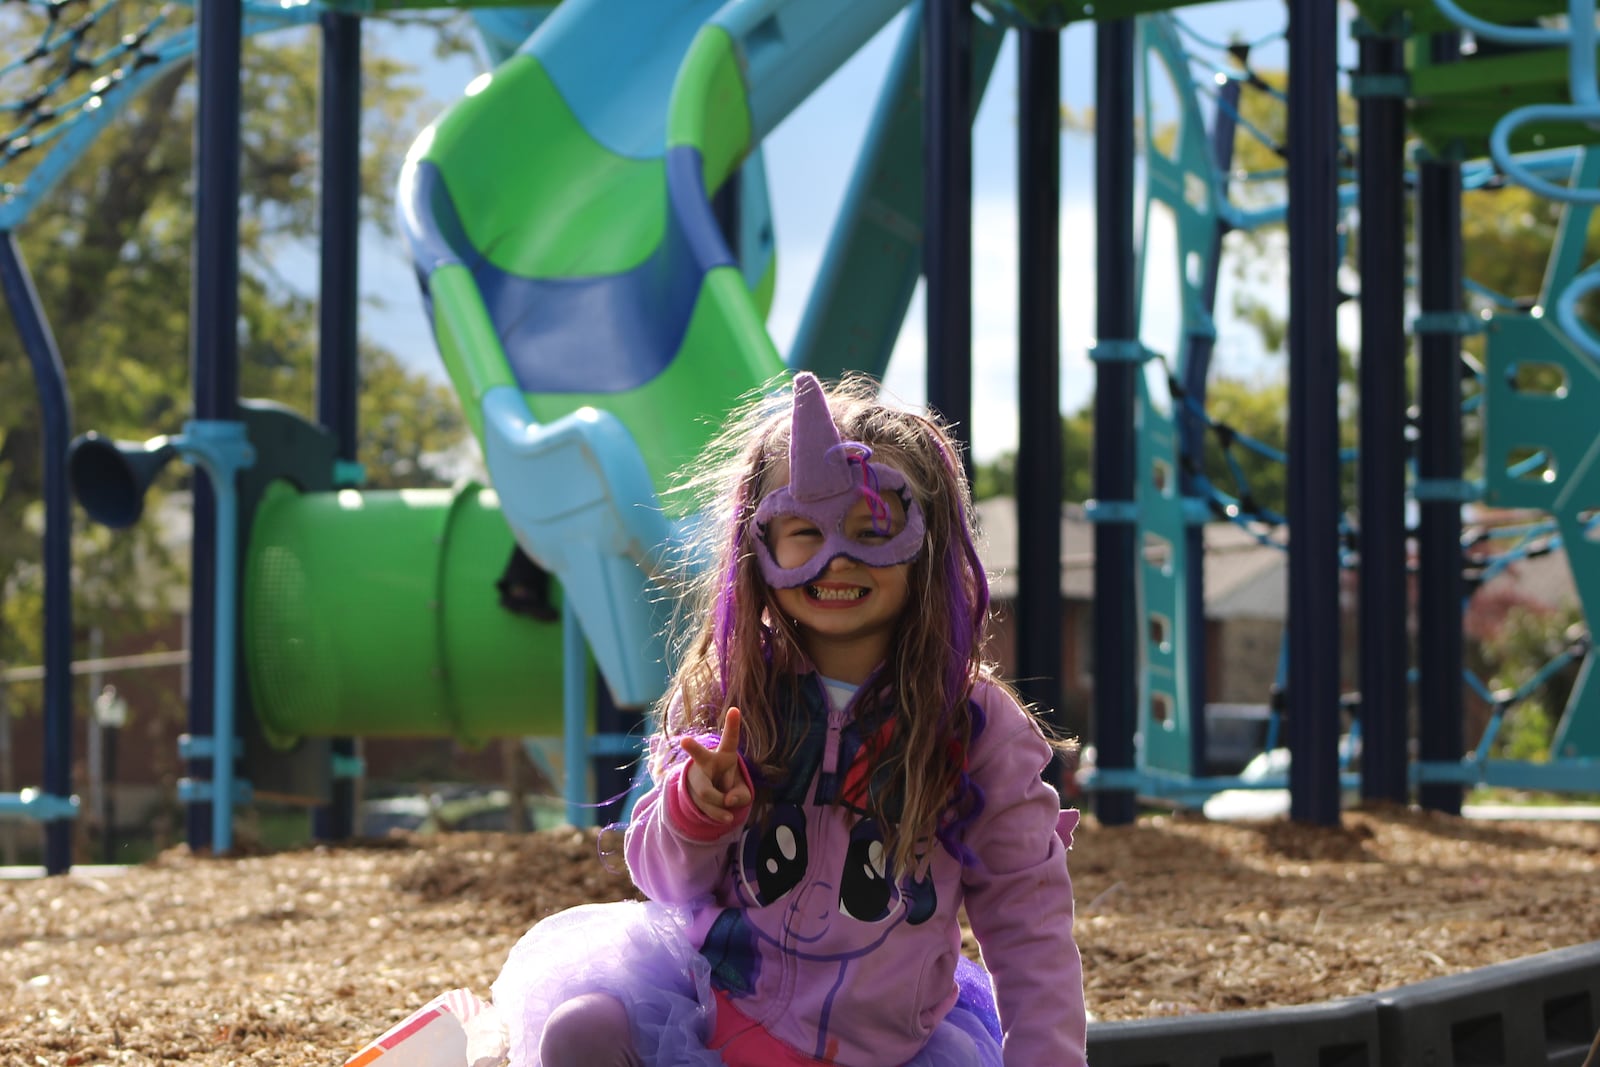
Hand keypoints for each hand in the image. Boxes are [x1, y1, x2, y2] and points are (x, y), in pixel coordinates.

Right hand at [679, 707, 749, 822]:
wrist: (708, 798)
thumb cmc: (729, 788)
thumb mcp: (742, 791)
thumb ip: (741, 796)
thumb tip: (727, 801)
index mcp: (724, 755)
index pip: (730, 739)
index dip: (733, 724)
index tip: (735, 709)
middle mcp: (706, 762)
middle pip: (699, 756)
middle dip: (692, 748)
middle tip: (685, 741)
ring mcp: (695, 777)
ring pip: (708, 794)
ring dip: (722, 806)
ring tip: (729, 812)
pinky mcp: (689, 792)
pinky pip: (705, 807)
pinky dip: (718, 815)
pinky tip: (725, 817)